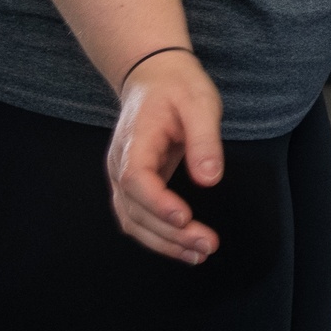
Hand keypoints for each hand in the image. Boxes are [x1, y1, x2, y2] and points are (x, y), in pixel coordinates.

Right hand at [108, 49, 224, 263]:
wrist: (154, 77)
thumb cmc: (178, 88)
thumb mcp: (200, 104)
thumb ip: (204, 140)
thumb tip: (209, 179)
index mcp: (135, 141)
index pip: (135, 179)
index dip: (157, 203)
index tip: (184, 218)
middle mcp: (120, 163)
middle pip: (134, 208)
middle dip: (170, 233)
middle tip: (206, 245)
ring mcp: (122, 177)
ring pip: (133, 220)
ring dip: (164, 243)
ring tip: (199, 254)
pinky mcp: (133, 185)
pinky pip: (138, 218)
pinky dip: (158, 237)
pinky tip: (183, 247)